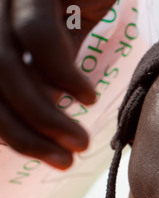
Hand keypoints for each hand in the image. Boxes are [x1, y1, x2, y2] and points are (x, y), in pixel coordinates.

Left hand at [0, 0, 113, 168]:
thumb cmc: (78, 1)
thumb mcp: (57, 42)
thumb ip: (44, 74)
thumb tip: (48, 116)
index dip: (12, 135)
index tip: (50, 158)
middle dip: (27, 134)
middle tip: (65, 159)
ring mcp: (3, 1)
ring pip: (8, 69)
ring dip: (46, 115)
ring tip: (80, 141)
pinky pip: (40, 38)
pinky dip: (64, 76)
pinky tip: (87, 97)